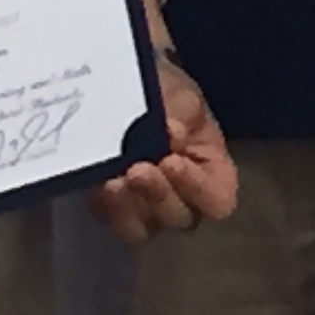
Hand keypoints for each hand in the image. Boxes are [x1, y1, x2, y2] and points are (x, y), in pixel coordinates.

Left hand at [94, 0, 238, 246]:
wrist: (131, 86)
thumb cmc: (169, 93)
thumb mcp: (182, 97)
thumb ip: (180, 114)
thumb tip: (169, 132)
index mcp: (212, 175)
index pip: (217, 201)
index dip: (197, 189)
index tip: (172, 160)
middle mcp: (183, 200)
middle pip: (178, 218)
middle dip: (158, 195)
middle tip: (138, 169)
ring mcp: (146, 208)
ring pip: (142, 228)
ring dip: (128, 208)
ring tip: (113, 182)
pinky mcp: (112, 205)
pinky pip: (108, 216)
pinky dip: (103, 203)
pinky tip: (97, 179)